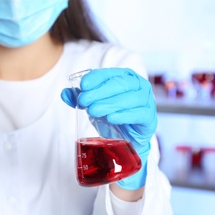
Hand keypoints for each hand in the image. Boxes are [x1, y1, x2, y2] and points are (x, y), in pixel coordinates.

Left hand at [61, 68, 156, 189]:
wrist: (127, 140)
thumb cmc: (113, 117)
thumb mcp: (94, 106)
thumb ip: (80, 99)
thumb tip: (64, 93)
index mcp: (124, 77)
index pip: (110, 73)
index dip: (96, 78)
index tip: (82, 86)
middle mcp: (138, 86)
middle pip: (120, 84)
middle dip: (100, 92)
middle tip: (83, 101)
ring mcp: (146, 101)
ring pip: (129, 98)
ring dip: (109, 103)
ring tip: (93, 110)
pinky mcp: (149, 118)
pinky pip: (139, 114)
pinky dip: (124, 115)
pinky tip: (111, 118)